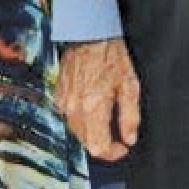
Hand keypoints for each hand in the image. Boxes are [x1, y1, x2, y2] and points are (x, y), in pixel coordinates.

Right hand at [56, 38, 141, 161]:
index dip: (112, 153)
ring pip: (77, 132)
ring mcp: (63, 102)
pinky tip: (93, 111)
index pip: (98, 147)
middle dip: (103, 144)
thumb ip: (130, 116)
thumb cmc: (111, 56)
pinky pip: (69, 118)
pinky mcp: (59, 96)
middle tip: (118, 138)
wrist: (88, 35)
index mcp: (93, 108)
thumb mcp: (130, 86)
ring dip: (92, 133)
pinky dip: (82, 121)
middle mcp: (74, 109)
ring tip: (107, 123)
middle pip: (86, 142)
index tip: (123, 148)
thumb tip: (129, 138)